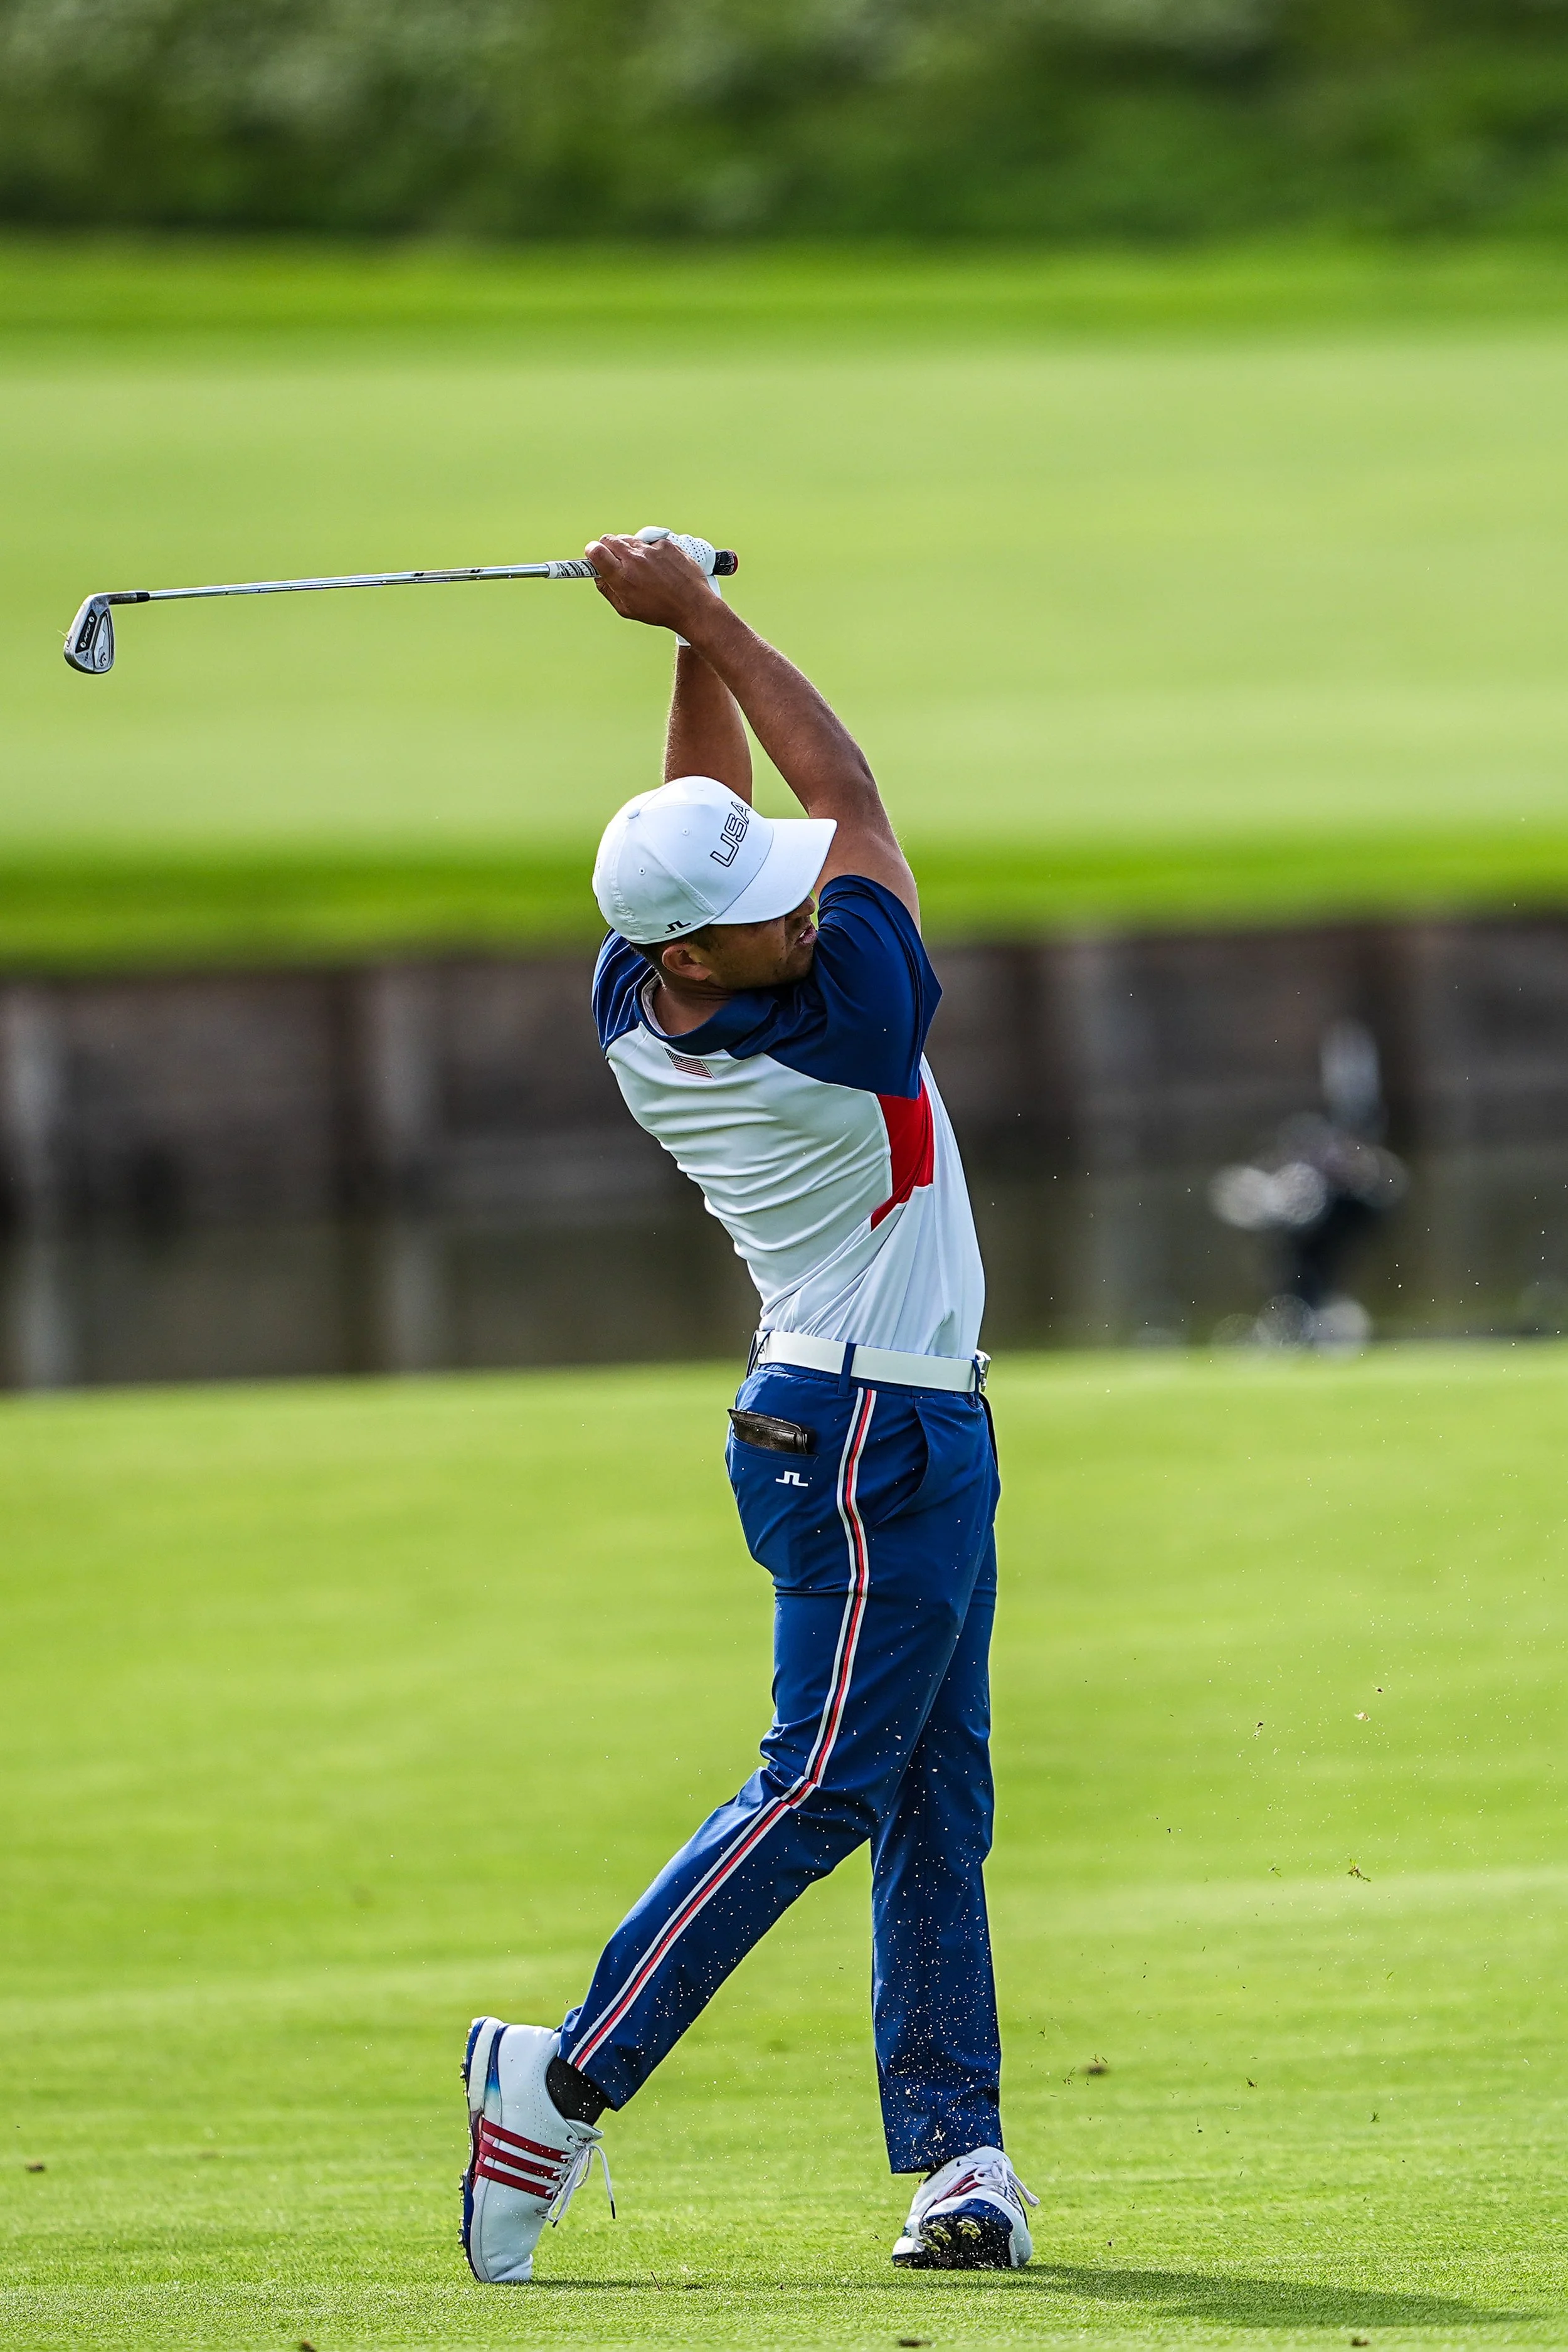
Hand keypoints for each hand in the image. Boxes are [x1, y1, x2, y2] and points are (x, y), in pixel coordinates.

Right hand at [585, 533, 716, 636]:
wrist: (692, 605)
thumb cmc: (660, 611)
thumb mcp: (627, 609)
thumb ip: (608, 590)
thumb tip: (598, 576)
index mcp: (622, 576)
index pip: (595, 550)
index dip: (592, 552)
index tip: (593, 555)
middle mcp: (634, 558)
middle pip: (609, 539)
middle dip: (607, 548)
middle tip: (614, 560)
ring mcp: (651, 549)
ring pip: (629, 539)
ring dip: (629, 549)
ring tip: (641, 568)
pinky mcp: (665, 544)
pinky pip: (650, 543)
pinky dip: (651, 551)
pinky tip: (659, 566)